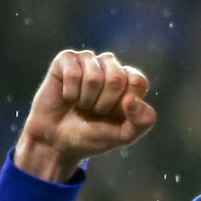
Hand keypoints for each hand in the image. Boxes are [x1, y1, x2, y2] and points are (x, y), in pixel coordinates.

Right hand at [13, 49, 156, 181]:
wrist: (58, 141)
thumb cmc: (93, 136)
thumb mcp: (124, 136)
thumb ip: (142, 121)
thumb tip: (131, 99)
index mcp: (129, 81)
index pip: (137, 81)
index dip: (123, 104)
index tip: (113, 115)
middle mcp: (111, 66)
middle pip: (116, 78)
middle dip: (103, 104)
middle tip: (94, 111)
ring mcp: (88, 60)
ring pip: (93, 77)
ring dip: (85, 100)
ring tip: (81, 105)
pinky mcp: (66, 59)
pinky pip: (73, 73)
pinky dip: (69, 93)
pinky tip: (67, 97)